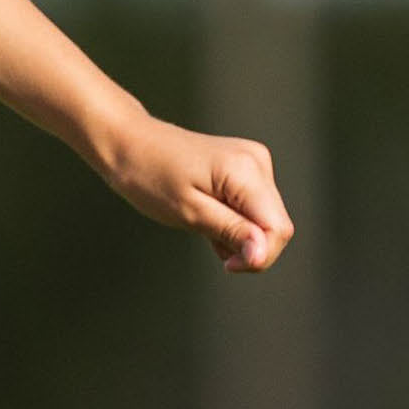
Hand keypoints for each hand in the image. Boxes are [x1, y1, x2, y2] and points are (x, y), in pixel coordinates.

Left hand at [100, 113, 294, 271]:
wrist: (130, 144)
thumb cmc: (150, 176)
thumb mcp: (190, 212)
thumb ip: (231, 232)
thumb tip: (262, 255)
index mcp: (246, 170)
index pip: (278, 229)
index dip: (259, 256)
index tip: (227, 264)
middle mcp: (257, 161)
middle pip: (276, 225)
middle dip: (249, 246)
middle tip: (211, 244)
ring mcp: (253, 162)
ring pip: (266, 219)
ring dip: (239, 235)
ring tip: (204, 226)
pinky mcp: (245, 168)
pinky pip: (254, 208)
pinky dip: (235, 222)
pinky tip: (209, 218)